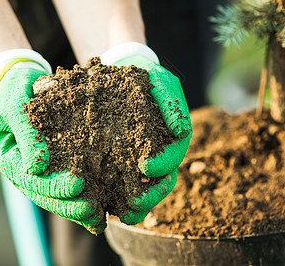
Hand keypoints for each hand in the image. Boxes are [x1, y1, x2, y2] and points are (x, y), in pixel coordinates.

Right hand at [0, 49, 104, 233]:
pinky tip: (103, 204)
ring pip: (57, 197)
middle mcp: (24, 170)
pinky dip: (84, 196)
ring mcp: (40, 171)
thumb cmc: (16, 89)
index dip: (53, 186)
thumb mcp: (15, 104)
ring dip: (77, 207)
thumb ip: (25, 132)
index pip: (30, 180)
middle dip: (69, 205)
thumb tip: (37, 167)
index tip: (78, 185)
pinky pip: (68, 185)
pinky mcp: (56, 166)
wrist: (22, 81)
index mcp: (10, 158)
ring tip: (100, 214)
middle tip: (93, 209)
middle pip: (45, 195)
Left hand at [101, 43, 191, 223]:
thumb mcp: (160, 81)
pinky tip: (104, 205)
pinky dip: (115, 198)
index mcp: (170, 138)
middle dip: (150, 195)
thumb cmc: (143, 77)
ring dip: (135, 205)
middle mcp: (157, 154)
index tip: (146, 166)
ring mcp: (138, 161)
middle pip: (161, 182)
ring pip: (143, 190)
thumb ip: (171, 102)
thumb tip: (181, 130)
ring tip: (122, 213)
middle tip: (135, 203)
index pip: (172, 157)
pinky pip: (120, 186)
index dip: (163, 164)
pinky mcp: (118, 164)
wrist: (119, 73)